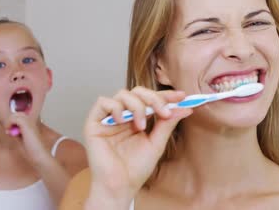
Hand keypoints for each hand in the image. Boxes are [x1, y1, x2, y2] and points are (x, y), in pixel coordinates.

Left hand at [4, 113, 50, 166]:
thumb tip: (8, 127)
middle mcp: (31, 119)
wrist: (38, 153)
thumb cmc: (31, 148)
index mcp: (31, 122)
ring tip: (9, 132)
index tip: (9, 132)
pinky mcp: (25, 123)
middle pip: (16, 114)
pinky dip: (8, 124)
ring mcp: (29, 120)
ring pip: (13, 115)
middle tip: (8, 132)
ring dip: (8, 123)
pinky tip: (9, 132)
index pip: (18, 116)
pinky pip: (12, 118)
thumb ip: (17, 132)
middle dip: (9, 122)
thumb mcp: (21, 138)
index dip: (12, 123)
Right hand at [83, 87, 191, 202]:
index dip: (165, 95)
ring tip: (141, 126)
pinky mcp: (94, 122)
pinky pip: (103, 102)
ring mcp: (109, 118)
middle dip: (153, 98)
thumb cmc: (136, 169)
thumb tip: (184, 108)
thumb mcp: (156, 143)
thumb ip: (167, 123)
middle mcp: (123, 116)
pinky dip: (115, 107)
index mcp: (137, 119)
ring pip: (122, 94)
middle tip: (164, 112)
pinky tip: (121, 121)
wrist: (120, 186)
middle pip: (137, 92)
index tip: (181, 96)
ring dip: (137, 106)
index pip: (151, 100)